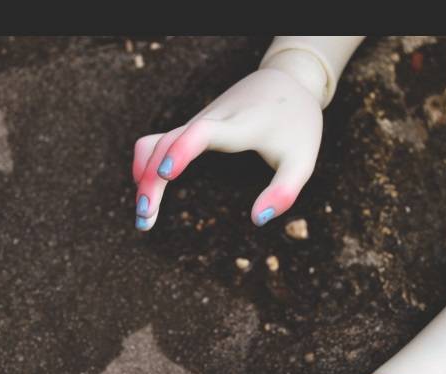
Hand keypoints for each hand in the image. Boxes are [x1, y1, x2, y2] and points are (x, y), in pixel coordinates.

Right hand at [133, 68, 322, 230]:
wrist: (285, 82)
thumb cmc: (295, 125)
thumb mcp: (302, 160)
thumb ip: (284, 191)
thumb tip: (258, 220)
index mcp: (240, 125)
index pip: (204, 132)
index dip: (182, 151)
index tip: (167, 175)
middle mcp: (211, 120)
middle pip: (168, 142)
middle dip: (151, 178)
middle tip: (146, 220)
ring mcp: (196, 122)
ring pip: (156, 142)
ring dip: (143, 175)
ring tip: (145, 217)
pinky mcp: (190, 127)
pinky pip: (156, 142)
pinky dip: (145, 165)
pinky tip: (146, 191)